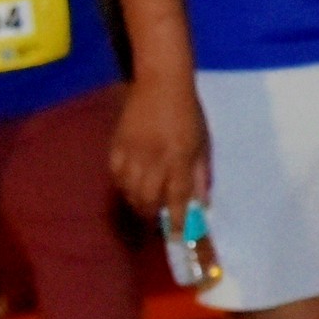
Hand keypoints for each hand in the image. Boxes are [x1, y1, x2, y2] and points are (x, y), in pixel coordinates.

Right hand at [110, 75, 212, 230]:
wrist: (161, 82)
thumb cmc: (188, 111)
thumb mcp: (202, 142)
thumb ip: (200, 173)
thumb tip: (203, 203)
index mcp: (180, 157)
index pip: (178, 197)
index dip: (179, 221)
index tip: (179, 236)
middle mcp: (155, 159)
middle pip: (148, 199)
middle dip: (152, 216)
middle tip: (157, 222)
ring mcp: (133, 152)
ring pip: (129, 190)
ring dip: (136, 203)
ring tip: (144, 207)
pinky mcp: (117, 145)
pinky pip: (115, 174)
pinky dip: (122, 185)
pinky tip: (129, 187)